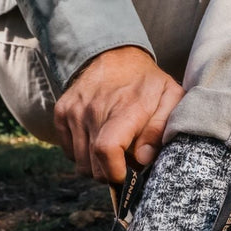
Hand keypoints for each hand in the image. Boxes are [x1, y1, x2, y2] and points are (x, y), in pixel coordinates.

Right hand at [53, 46, 183, 182]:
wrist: (114, 55)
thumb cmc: (147, 82)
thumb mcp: (169, 99)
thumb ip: (160, 129)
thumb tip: (143, 158)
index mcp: (123, 109)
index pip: (106, 150)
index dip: (116, 173)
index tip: (127, 175)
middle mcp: (93, 111)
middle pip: (94, 166)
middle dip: (111, 173)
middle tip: (126, 162)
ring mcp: (73, 112)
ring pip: (81, 164)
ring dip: (98, 166)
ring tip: (114, 150)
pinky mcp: (61, 113)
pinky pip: (69, 152)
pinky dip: (83, 154)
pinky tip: (98, 140)